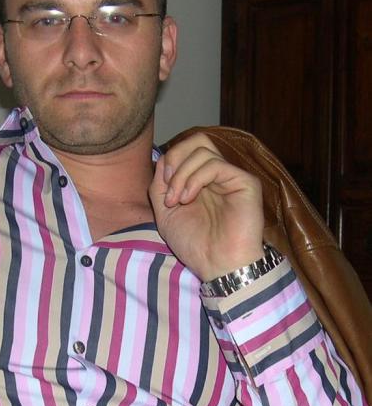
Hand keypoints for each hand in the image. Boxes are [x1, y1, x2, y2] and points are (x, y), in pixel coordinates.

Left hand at [149, 132, 264, 281]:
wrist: (218, 266)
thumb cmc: (195, 245)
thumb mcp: (165, 213)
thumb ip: (161, 185)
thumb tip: (163, 159)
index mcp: (201, 180)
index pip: (187, 149)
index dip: (170, 161)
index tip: (162, 190)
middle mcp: (217, 175)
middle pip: (198, 139)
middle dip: (175, 156)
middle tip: (167, 184)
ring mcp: (231, 177)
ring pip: (203, 150)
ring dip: (182, 174)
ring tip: (178, 200)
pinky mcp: (245, 182)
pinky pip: (215, 164)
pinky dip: (195, 178)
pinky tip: (188, 198)